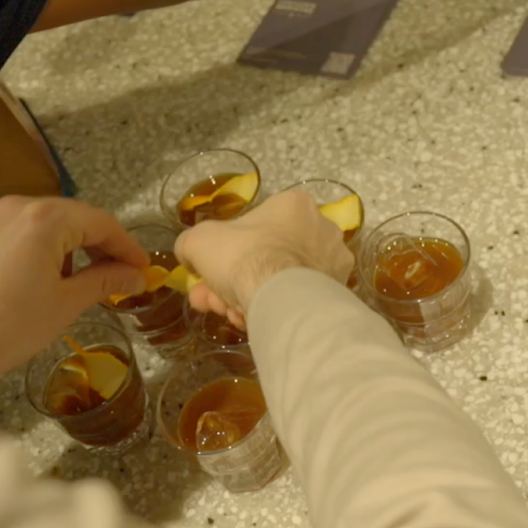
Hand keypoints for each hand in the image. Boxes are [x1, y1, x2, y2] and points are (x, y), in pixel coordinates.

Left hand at [0, 197, 148, 390]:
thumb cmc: (9, 327)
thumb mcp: (66, 304)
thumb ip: (106, 281)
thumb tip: (139, 275)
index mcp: (44, 219)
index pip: (101, 222)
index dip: (127, 246)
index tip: (144, 270)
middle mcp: (18, 205)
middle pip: (75, 216)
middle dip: (101, 244)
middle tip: (122, 275)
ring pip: (49, 221)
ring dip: (73, 244)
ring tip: (87, 277)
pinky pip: (23, 229)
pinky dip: (44, 244)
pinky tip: (50, 273)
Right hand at [176, 190, 353, 331]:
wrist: (280, 299)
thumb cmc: (243, 257)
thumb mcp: (199, 241)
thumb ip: (191, 243)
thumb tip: (190, 255)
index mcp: (294, 205)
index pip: (255, 227)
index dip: (225, 253)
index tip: (208, 273)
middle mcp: (322, 228)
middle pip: (266, 258)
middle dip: (232, 282)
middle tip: (211, 300)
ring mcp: (333, 262)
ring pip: (280, 282)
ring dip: (248, 299)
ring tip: (230, 316)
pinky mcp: (337, 293)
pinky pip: (295, 300)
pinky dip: (273, 310)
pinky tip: (252, 322)